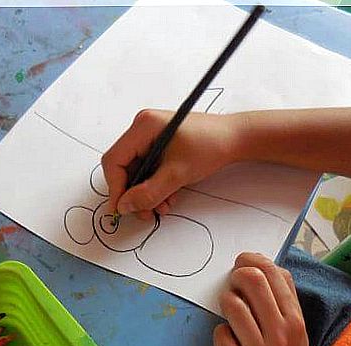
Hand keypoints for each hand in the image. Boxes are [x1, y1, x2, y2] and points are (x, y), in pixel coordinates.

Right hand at [101, 109, 242, 218]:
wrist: (235, 139)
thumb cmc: (211, 146)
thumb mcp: (178, 174)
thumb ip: (149, 193)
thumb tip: (125, 206)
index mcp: (143, 126)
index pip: (115, 160)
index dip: (116, 188)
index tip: (122, 209)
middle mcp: (142, 130)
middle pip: (124, 168)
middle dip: (134, 194)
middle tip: (145, 213)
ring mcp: (150, 138)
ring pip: (136, 173)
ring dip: (147, 194)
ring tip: (163, 206)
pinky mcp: (160, 147)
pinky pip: (148, 171)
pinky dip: (155, 188)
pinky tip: (169, 197)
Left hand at [213, 253, 310, 345]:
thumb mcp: (295, 333)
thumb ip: (283, 302)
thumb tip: (263, 266)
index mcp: (296, 320)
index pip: (274, 273)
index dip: (251, 261)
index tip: (241, 265)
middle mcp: (283, 334)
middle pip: (251, 281)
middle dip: (235, 278)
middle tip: (232, 288)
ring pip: (232, 307)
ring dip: (225, 306)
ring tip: (231, 318)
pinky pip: (221, 338)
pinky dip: (221, 337)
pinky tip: (229, 345)